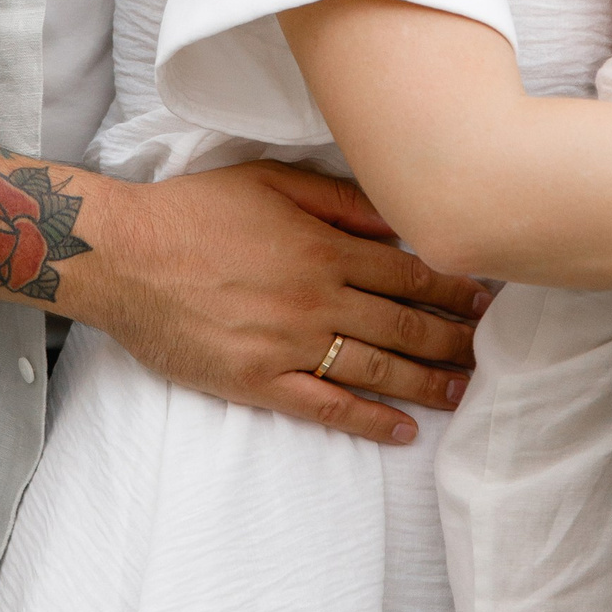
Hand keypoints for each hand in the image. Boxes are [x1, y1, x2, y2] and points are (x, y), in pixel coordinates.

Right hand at [64, 159, 487, 443]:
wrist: (123, 255)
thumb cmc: (192, 210)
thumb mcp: (269, 180)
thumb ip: (338, 200)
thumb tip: (398, 218)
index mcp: (323, 247)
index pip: (409, 274)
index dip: (453, 290)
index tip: (486, 302)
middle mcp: (316, 298)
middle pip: (404, 325)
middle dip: (453, 340)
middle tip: (489, 352)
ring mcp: (289, 344)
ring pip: (376, 368)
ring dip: (428, 382)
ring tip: (463, 391)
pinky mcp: (258, 381)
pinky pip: (326, 407)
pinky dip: (369, 421)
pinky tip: (402, 431)